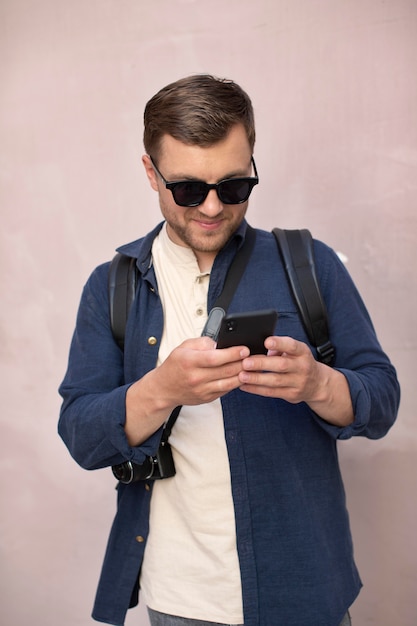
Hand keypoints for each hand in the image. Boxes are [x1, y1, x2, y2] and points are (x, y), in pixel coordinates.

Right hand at [125, 337, 248, 444]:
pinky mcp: (207, 398)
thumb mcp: (183, 347)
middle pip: (226, 370)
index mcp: (189, 361)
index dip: (232, 354)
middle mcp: (196, 377)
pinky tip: (243, 375)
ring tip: (253, 367)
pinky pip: (226, 390)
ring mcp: (202, 390)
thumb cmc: (175, 365)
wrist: (164, 389)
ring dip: (244, 374)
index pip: (215, 358)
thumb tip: (219, 343)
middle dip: (243, 363)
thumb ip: (202, 342)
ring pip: (229, 382)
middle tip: (255, 357)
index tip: (244, 349)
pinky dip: (236, 382)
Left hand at [238, 336, 353, 426]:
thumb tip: (263, 348)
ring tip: (242, 375)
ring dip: (256, 379)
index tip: (266, 341)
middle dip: (262, 364)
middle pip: (281, 365)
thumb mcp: (296, 351)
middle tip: (246, 362)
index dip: (280, 343)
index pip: (292, 346)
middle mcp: (302, 367)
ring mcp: (298, 383)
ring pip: (275, 381)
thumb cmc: (299, 362)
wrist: (317, 384)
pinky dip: (256, 389)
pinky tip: (244, 385)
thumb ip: (280, 347)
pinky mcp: (291, 395)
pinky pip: (271, 392)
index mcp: (302, 352)